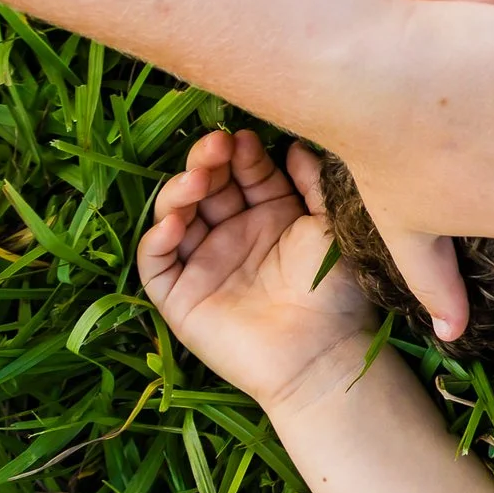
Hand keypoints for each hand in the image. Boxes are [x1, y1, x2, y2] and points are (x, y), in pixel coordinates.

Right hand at [137, 130, 377, 412]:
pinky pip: (157, 263)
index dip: (240, 153)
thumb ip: (314, 185)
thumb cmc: (336, 292)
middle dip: (206, 162)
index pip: (243, 173)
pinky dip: (157, 239)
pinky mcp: (180, 298)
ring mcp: (204, 265)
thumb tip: (295, 145)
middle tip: (215, 146)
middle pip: (206, 187)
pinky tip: (175, 222)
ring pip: (175, 216)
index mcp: (270, 216)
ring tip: (197, 178)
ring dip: (179, 192)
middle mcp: (233, 235)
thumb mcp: (330, 227)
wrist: (324, 355)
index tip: (245, 137)